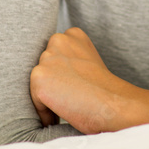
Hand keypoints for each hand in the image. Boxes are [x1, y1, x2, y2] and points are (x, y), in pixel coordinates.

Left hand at [29, 26, 148, 133]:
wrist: (113, 103)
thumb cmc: (106, 91)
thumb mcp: (90, 62)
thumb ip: (73, 59)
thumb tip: (56, 74)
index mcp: (73, 34)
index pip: (55, 54)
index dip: (64, 73)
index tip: (77, 84)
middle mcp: (58, 40)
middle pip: (44, 67)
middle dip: (53, 82)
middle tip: (72, 96)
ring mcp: (47, 58)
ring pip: (38, 84)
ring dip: (48, 96)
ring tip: (69, 104)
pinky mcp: (39, 76)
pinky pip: (35, 100)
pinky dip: (45, 112)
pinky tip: (62, 113)